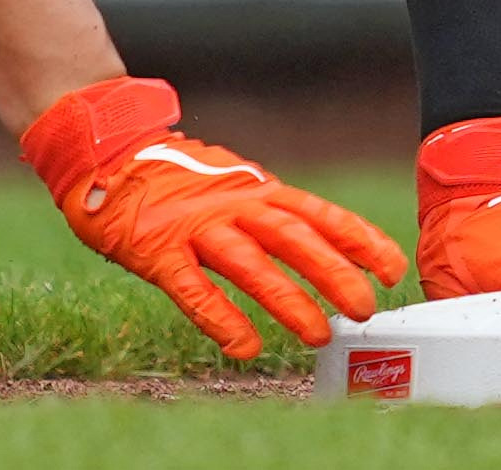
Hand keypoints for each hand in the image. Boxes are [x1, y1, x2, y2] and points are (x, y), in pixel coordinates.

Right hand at [20, 76, 400, 361]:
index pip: (317, 214)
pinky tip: (244, 346)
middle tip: (364, 308)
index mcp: (256, 189)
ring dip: (287, 300)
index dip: (357, 239)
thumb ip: (271, 212)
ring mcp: (195, 226)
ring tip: (318, 334)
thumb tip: (324, 243)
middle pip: (293, 238)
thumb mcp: (234, 185)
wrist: (107, 154)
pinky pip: (193, 287)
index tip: (392, 268)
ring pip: (250, 263)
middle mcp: (233, 204)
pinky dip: (220, 317)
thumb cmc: (176, 180)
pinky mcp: (158, 250)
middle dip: (333, 273)